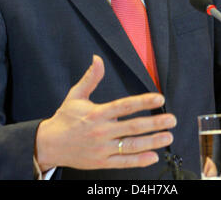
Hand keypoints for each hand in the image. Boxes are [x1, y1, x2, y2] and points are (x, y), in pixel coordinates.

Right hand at [35, 55, 176, 171]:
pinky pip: (123, 163)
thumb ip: (90, 78)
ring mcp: (102, 149)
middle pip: (133, 127)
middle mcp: (101, 131)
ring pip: (131, 146)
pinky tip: (153, 156)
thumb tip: (97, 58)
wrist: (49, 145)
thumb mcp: (75, 95)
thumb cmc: (65, 118)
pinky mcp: (101, 162)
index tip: (159, 99)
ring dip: (152, 142)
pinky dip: (139, 161)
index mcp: (97, 113)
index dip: (143, 102)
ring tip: (168, 136)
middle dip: (155, 123)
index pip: (124, 106)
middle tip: (172, 120)